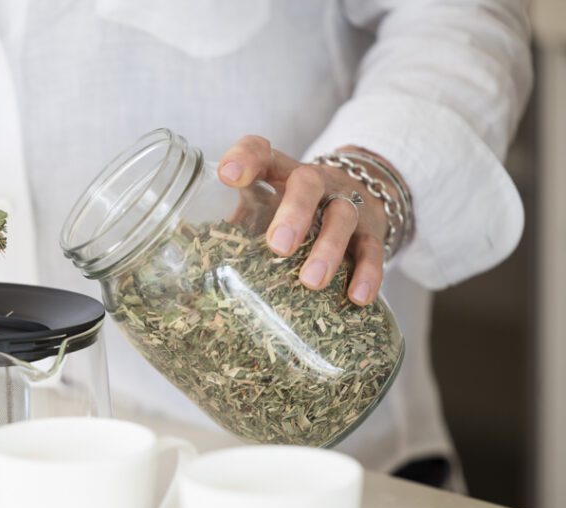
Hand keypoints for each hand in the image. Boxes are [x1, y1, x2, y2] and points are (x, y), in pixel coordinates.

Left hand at [217, 136, 389, 305]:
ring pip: (342, 217)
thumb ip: (236, 228)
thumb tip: (192, 271)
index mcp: (280, 173)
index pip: (261, 152)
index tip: (228, 176)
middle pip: (307, 183)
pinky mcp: (371, 231)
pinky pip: (373, 250)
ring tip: (311, 281)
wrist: (362, 197)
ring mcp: (346, 204)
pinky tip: (356, 298)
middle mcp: (316, 182)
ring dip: (328, 249)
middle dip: (294, 213)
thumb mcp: (264, 208)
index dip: (245, 158)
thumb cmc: (294, 210)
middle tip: (278, 245)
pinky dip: (367, 273)